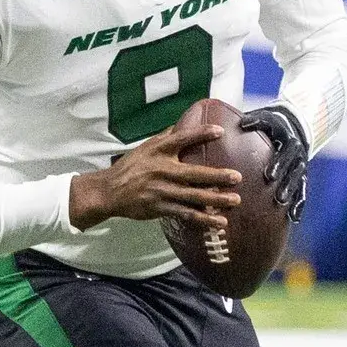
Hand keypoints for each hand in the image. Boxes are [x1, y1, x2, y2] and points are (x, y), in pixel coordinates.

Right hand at [69, 124, 241, 230]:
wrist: (109, 191)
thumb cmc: (131, 167)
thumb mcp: (146, 147)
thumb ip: (167, 138)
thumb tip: (186, 124)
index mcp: (158, 151)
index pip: (181, 139)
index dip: (200, 134)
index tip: (220, 131)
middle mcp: (161, 170)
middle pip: (194, 173)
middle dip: (217, 176)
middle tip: (237, 177)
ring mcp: (162, 191)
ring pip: (193, 197)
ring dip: (216, 200)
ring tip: (234, 201)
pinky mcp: (160, 208)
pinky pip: (186, 214)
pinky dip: (203, 219)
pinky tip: (219, 222)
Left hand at [240, 106, 307, 221]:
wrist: (295, 126)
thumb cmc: (274, 124)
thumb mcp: (267, 118)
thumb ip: (255, 120)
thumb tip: (242, 123)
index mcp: (290, 142)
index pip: (286, 154)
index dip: (278, 165)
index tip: (269, 177)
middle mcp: (298, 156)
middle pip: (293, 172)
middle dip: (285, 183)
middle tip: (278, 197)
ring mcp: (301, 168)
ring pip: (298, 183)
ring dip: (292, 195)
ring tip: (282, 205)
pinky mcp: (302, 177)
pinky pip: (302, 193)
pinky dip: (299, 205)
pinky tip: (294, 218)